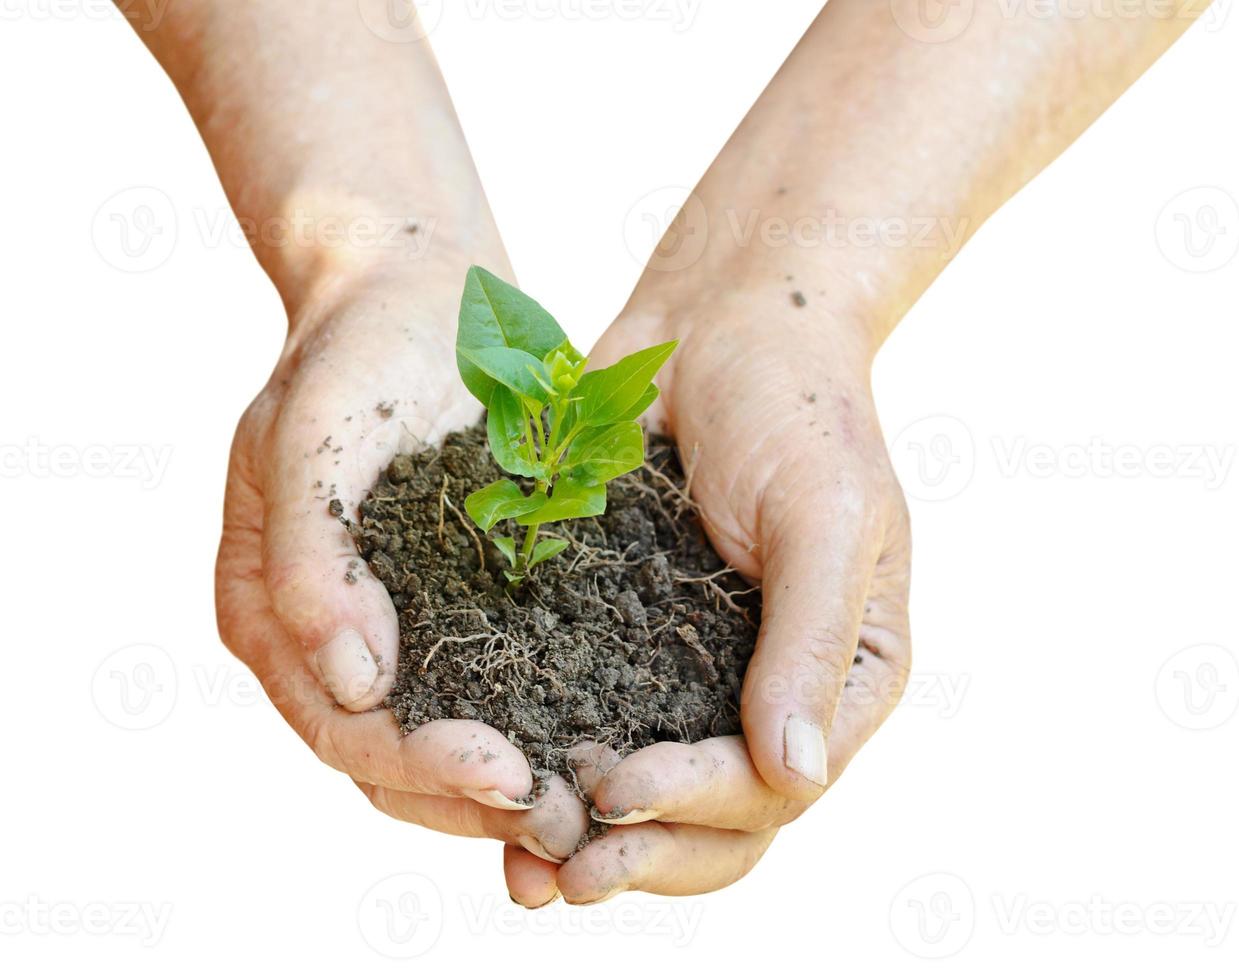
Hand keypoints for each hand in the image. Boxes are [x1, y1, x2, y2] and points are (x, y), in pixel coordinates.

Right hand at [215, 264, 588, 884]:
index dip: (414, 762)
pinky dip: (552, 725)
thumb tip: (350, 680)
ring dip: (520, 786)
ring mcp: (406, 629)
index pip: (336, 725)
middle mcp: (335, 642)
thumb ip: (311, 552)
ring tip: (600, 805)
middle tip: (567, 817)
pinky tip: (615, 739)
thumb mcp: (312, 431)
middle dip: (476, 800)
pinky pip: (509, 686)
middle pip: (394, 761)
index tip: (502, 772)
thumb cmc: (351, 352)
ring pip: (454, 744)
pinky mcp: (473, 607)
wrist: (415, 297)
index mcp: (272, 614)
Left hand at [549, 279, 912, 901]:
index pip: (775, 785)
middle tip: (563, 874)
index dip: (696, 803)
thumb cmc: (797, 407)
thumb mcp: (826, 516)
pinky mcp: (628, 638)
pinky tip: (497, 786)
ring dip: (592, 842)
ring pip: (653, 795)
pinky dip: (552, 764)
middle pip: (717, 821)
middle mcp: (773, 693)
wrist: (726, 325)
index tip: (616, 791)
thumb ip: (809, 642)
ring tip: (524, 870)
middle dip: (641, 855)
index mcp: (843, 678)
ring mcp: (697, 672)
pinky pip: (594, 719)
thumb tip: (794, 778)